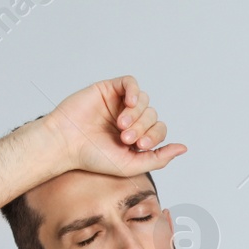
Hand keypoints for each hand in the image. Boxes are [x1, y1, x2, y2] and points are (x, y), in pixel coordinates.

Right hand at [42, 75, 186, 177]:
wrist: (65, 144)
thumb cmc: (93, 157)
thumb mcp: (131, 165)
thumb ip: (159, 158)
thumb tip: (183, 148)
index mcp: (136, 137)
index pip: (159, 130)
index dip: (154, 137)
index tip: (138, 147)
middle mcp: (130, 119)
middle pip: (152, 115)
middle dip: (143, 128)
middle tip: (126, 138)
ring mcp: (119, 104)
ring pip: (144, 101)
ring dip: (137, 114)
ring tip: (121, 126)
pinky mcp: (108, 89)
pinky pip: (130, 82)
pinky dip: (134, 92)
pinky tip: (128, 103)